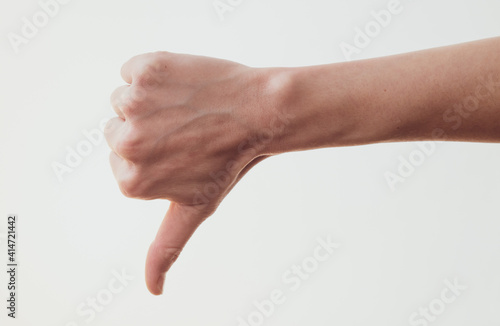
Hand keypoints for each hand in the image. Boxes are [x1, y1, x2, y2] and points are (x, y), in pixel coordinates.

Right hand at [105, 52, 290, 294]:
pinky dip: (154, 72)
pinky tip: (184, 87)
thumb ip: (166, 249)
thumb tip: (153, 292)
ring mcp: (133, 103)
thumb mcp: (194, 210)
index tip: (182, 155)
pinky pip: (132, 69)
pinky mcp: (146, 68)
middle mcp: (124, 143)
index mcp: (129, 180)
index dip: (153, 155)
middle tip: (187, 132)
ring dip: (153, 102)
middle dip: (150, 130)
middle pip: (119, 130)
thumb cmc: (228, 163)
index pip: (122, 161)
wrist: (260, 115)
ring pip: (125, 100)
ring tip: (187, 111)